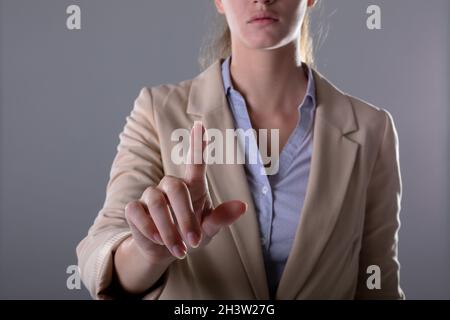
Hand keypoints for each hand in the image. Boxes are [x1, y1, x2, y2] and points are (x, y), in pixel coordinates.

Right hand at [124, 121, 246, 262]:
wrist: (164, 252)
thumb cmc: (190, 235)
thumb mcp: (209, 230)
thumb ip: (222, 218)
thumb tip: (243, 206)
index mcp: (193, 187)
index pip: (195, 162)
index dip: (197, 144)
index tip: (200, 125)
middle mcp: (170, 186)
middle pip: (175, 187)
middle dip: (185, 217)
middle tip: (193, 242)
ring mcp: (151, 196)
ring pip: (156, 201)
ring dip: (169, 229)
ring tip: (178, 248)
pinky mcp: (135, 209)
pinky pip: (138, 212)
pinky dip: (149, 229)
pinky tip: (158, 240)